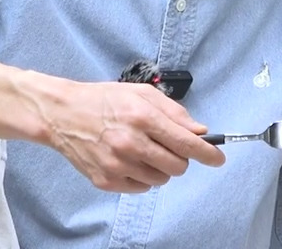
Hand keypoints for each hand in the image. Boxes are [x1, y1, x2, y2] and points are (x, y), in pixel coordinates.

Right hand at [34, 78, 226, 192]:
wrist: (63, 114)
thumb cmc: (103, 100)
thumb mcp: (141, 93)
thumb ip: (173, 112)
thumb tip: (199, 131)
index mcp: (143, 117)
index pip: (186, 143)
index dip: (207, 154)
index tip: (218, 159)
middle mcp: (131, 143)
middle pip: (177, 167)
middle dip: (180, 159)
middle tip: (168, 147)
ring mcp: (117, 164)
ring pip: (161, 180)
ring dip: (160, 168)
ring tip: (144, 151)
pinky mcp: (106, 180)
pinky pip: (141, 188)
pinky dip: (142, 177)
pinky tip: (129, 160)